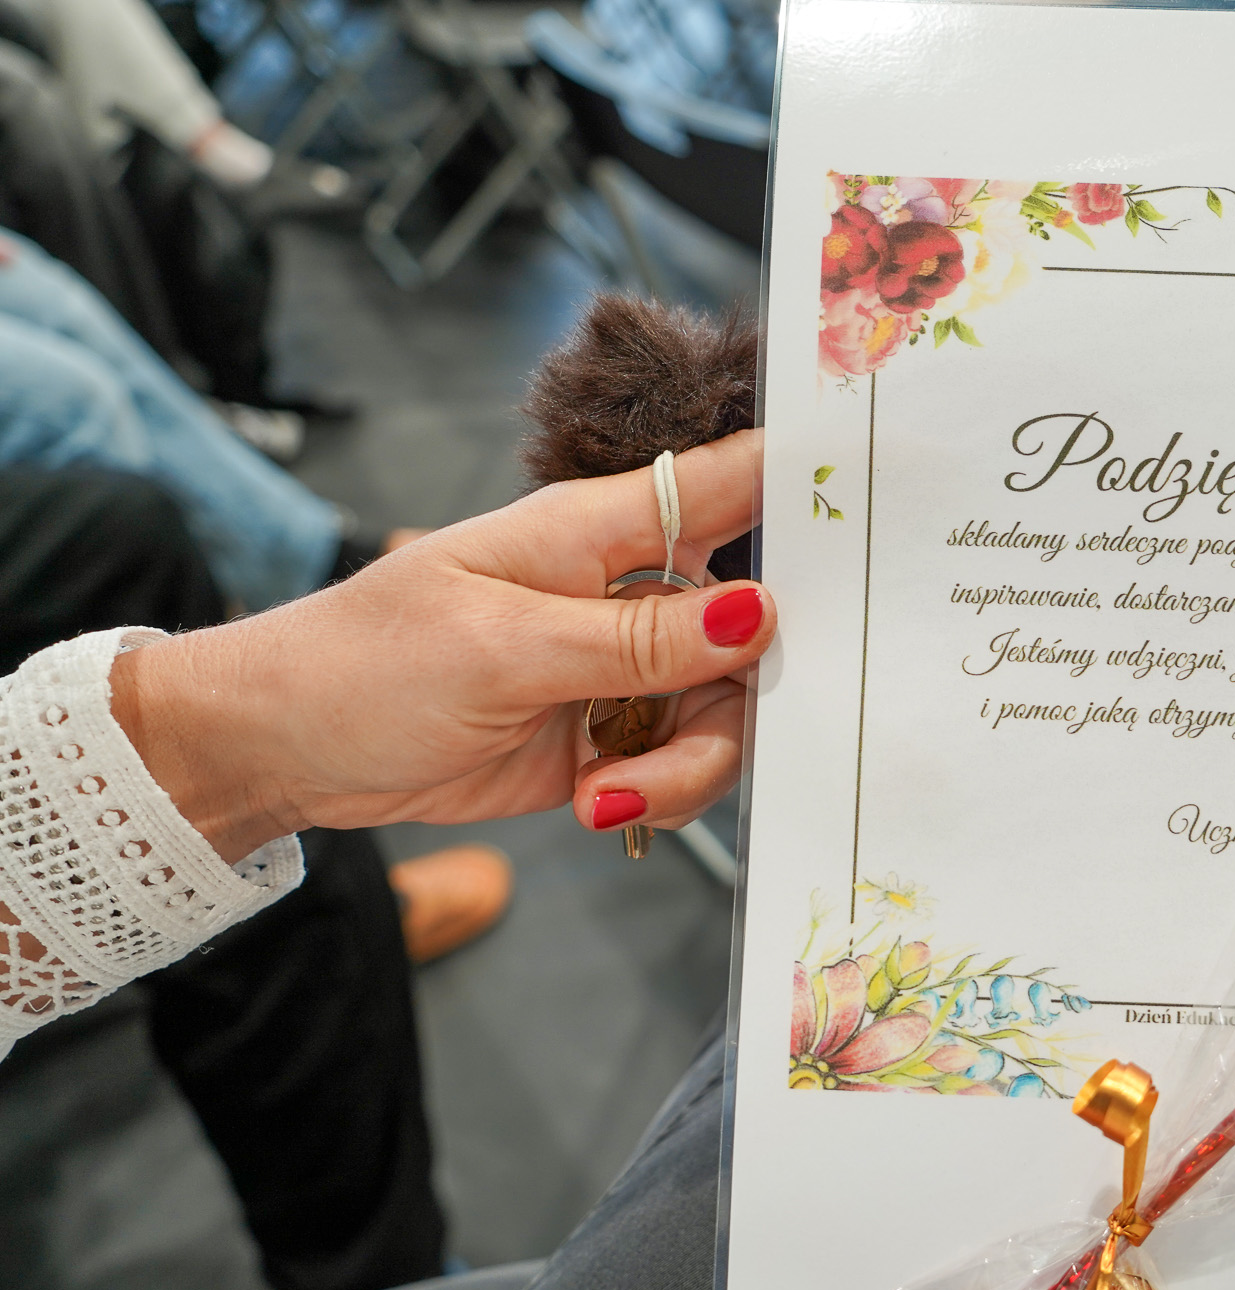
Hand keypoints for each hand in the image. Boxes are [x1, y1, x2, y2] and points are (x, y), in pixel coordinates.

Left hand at [109, 430, 773, 861]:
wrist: (284, 750)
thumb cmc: (361, 662)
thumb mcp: (500, 646)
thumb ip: (635, 640)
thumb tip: (757, 614)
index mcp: (598, 530)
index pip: (732, 482)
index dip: (814, 482)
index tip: (895, 501)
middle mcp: (628, 592)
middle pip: (755, 624)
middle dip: (753, 685)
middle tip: (717, 723)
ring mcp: (623, 668)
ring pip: (726, 711)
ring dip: (688, 764)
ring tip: (614, 793)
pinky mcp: (611, 736)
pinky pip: (684, 764)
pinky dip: (657, 796)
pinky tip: (601, 807)